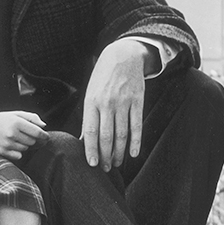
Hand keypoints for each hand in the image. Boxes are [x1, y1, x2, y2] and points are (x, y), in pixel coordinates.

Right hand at [0, 110, 45, 159]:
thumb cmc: (2, 120)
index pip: (37, 132)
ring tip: (18, 139)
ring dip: (26, 145)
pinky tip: (14, 145)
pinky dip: (19, 152)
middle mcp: (12, 133)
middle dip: (35, 140)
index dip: (44, 136)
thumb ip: (31, 118)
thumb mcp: (16, 114)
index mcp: (17, 122)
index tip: (46, 137)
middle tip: (31, 137)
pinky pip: (18, 155)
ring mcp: (7, 143)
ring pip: (26, 148)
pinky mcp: (3, 152)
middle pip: (33, 142)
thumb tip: (44, 126)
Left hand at [82, 38, 148, 170]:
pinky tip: (133, 153)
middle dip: (105, 155)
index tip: (92, 164)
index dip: (91, 150)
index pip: (91, 131)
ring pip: (121, 134)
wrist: (123, 56)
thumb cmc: (103, 77)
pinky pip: (137, 125)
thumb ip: (89, 116)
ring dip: (119, 152)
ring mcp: (124, 102)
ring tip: (116, 163)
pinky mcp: (138, 101)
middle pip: (106, 136)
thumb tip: (85, 140)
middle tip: (104, 168)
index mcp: (92, 102)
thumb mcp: (90, 93)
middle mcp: (107, 103)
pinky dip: (136, 141)